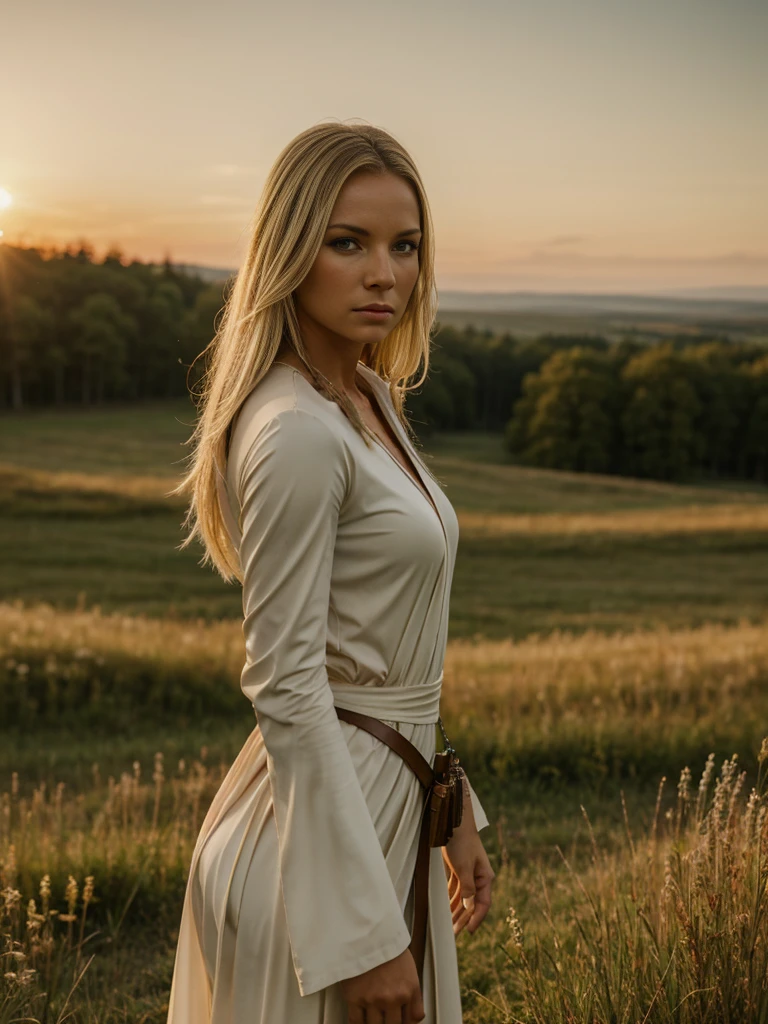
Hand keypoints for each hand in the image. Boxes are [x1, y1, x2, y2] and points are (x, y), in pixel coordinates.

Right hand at [339, 946, 424, 1023]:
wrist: (366, 930)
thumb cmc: (387, 944)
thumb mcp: (409, 967)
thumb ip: (413, 993)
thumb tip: (414, 1016)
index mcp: (409, 989)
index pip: (413, 1019)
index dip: (406, 1021)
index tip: (401, 1018)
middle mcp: (393, 998)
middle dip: (390, 1021)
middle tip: (386, 1016)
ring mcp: (373, 1000)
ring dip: (374, 1022)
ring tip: (373, 1013)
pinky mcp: (354, 998)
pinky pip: (356, 1022)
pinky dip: (358, 1022)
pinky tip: (360, 1017)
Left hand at [441, 784, 494, 936]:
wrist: (454, 823)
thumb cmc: (462, 843)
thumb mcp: (464, 867)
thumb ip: (467, 888)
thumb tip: (469, 908)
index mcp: (485, 877)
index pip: (483, 904)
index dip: (476, 918)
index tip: (467, 931)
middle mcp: (478, 878)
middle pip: (472, 903)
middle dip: (463, 918)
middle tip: (453, 934)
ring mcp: (468, 874)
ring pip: (463, 898)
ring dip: (456, 911)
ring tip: (448, 926)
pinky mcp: (458, 870)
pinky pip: (455, 890)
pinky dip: (451, 900)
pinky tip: (445, 910)